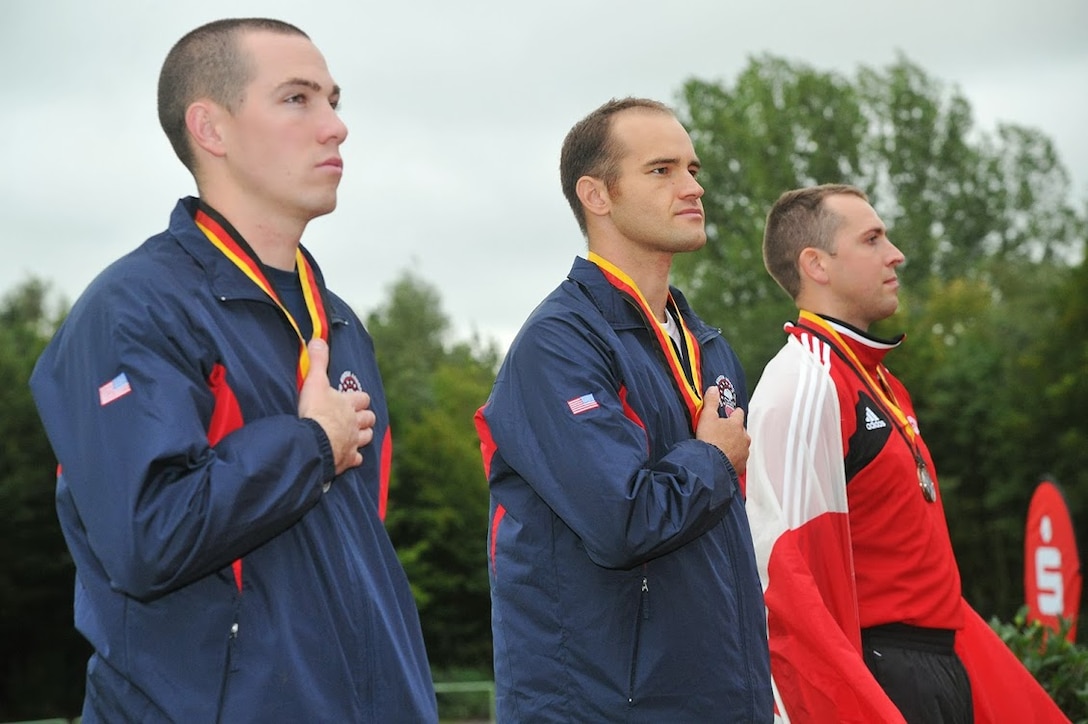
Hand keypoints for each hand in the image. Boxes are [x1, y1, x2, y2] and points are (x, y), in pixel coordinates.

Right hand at [298, 339, 375, 475]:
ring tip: (355, 434)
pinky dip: (353, 457)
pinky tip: (347, 456)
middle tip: (356, 417)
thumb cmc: (314, 412)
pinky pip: (356, 458)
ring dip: (363, 435)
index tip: (355, 399)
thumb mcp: (314, 382)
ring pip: (367, 437)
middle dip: (365, 417)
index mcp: (349, 404)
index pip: (363, 398)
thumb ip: (317, 361)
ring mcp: (353, 442)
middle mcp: (355, 422)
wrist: (312, 442)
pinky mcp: (347, 459)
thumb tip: (318, 340)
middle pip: (369, 418)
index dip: (360, 398)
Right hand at [695, 386, 749, 474]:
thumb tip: (713, 389)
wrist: (710, 464)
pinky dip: (734, 459)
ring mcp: (743, 452)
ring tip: (722, 448)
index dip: (733, 413)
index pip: (738, 413)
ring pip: (741, 446)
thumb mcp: (706, 417)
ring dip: (734, 446)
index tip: (730, 414)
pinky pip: (739, 460)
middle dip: (734, 431)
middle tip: (722, 433)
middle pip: (741, 431)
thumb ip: (711, 402)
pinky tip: (724, 460)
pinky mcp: (741, 466)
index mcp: (736, 424)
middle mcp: (744, 438)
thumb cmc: (709, 440)